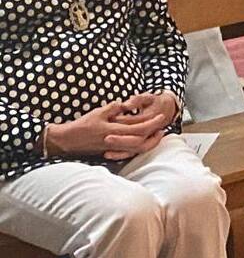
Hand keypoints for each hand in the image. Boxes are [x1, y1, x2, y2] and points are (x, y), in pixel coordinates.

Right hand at [44, 96, 172, 160]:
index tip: (161, 117)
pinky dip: (137, 148)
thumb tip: (125, 104)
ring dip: (148, 142)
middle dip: (153, 135)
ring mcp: (112, 149)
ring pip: (134, 149)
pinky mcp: (108, 152)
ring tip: (156, 134)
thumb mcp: (98, 112)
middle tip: (163, 127)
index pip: (138, 128)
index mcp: (113, 130)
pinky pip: (127, 152)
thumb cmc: (81, 126)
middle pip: (140, 142)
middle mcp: (114, 142)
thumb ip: (114, 108)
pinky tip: (143, 142)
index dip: (151, 123)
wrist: (66, 141)